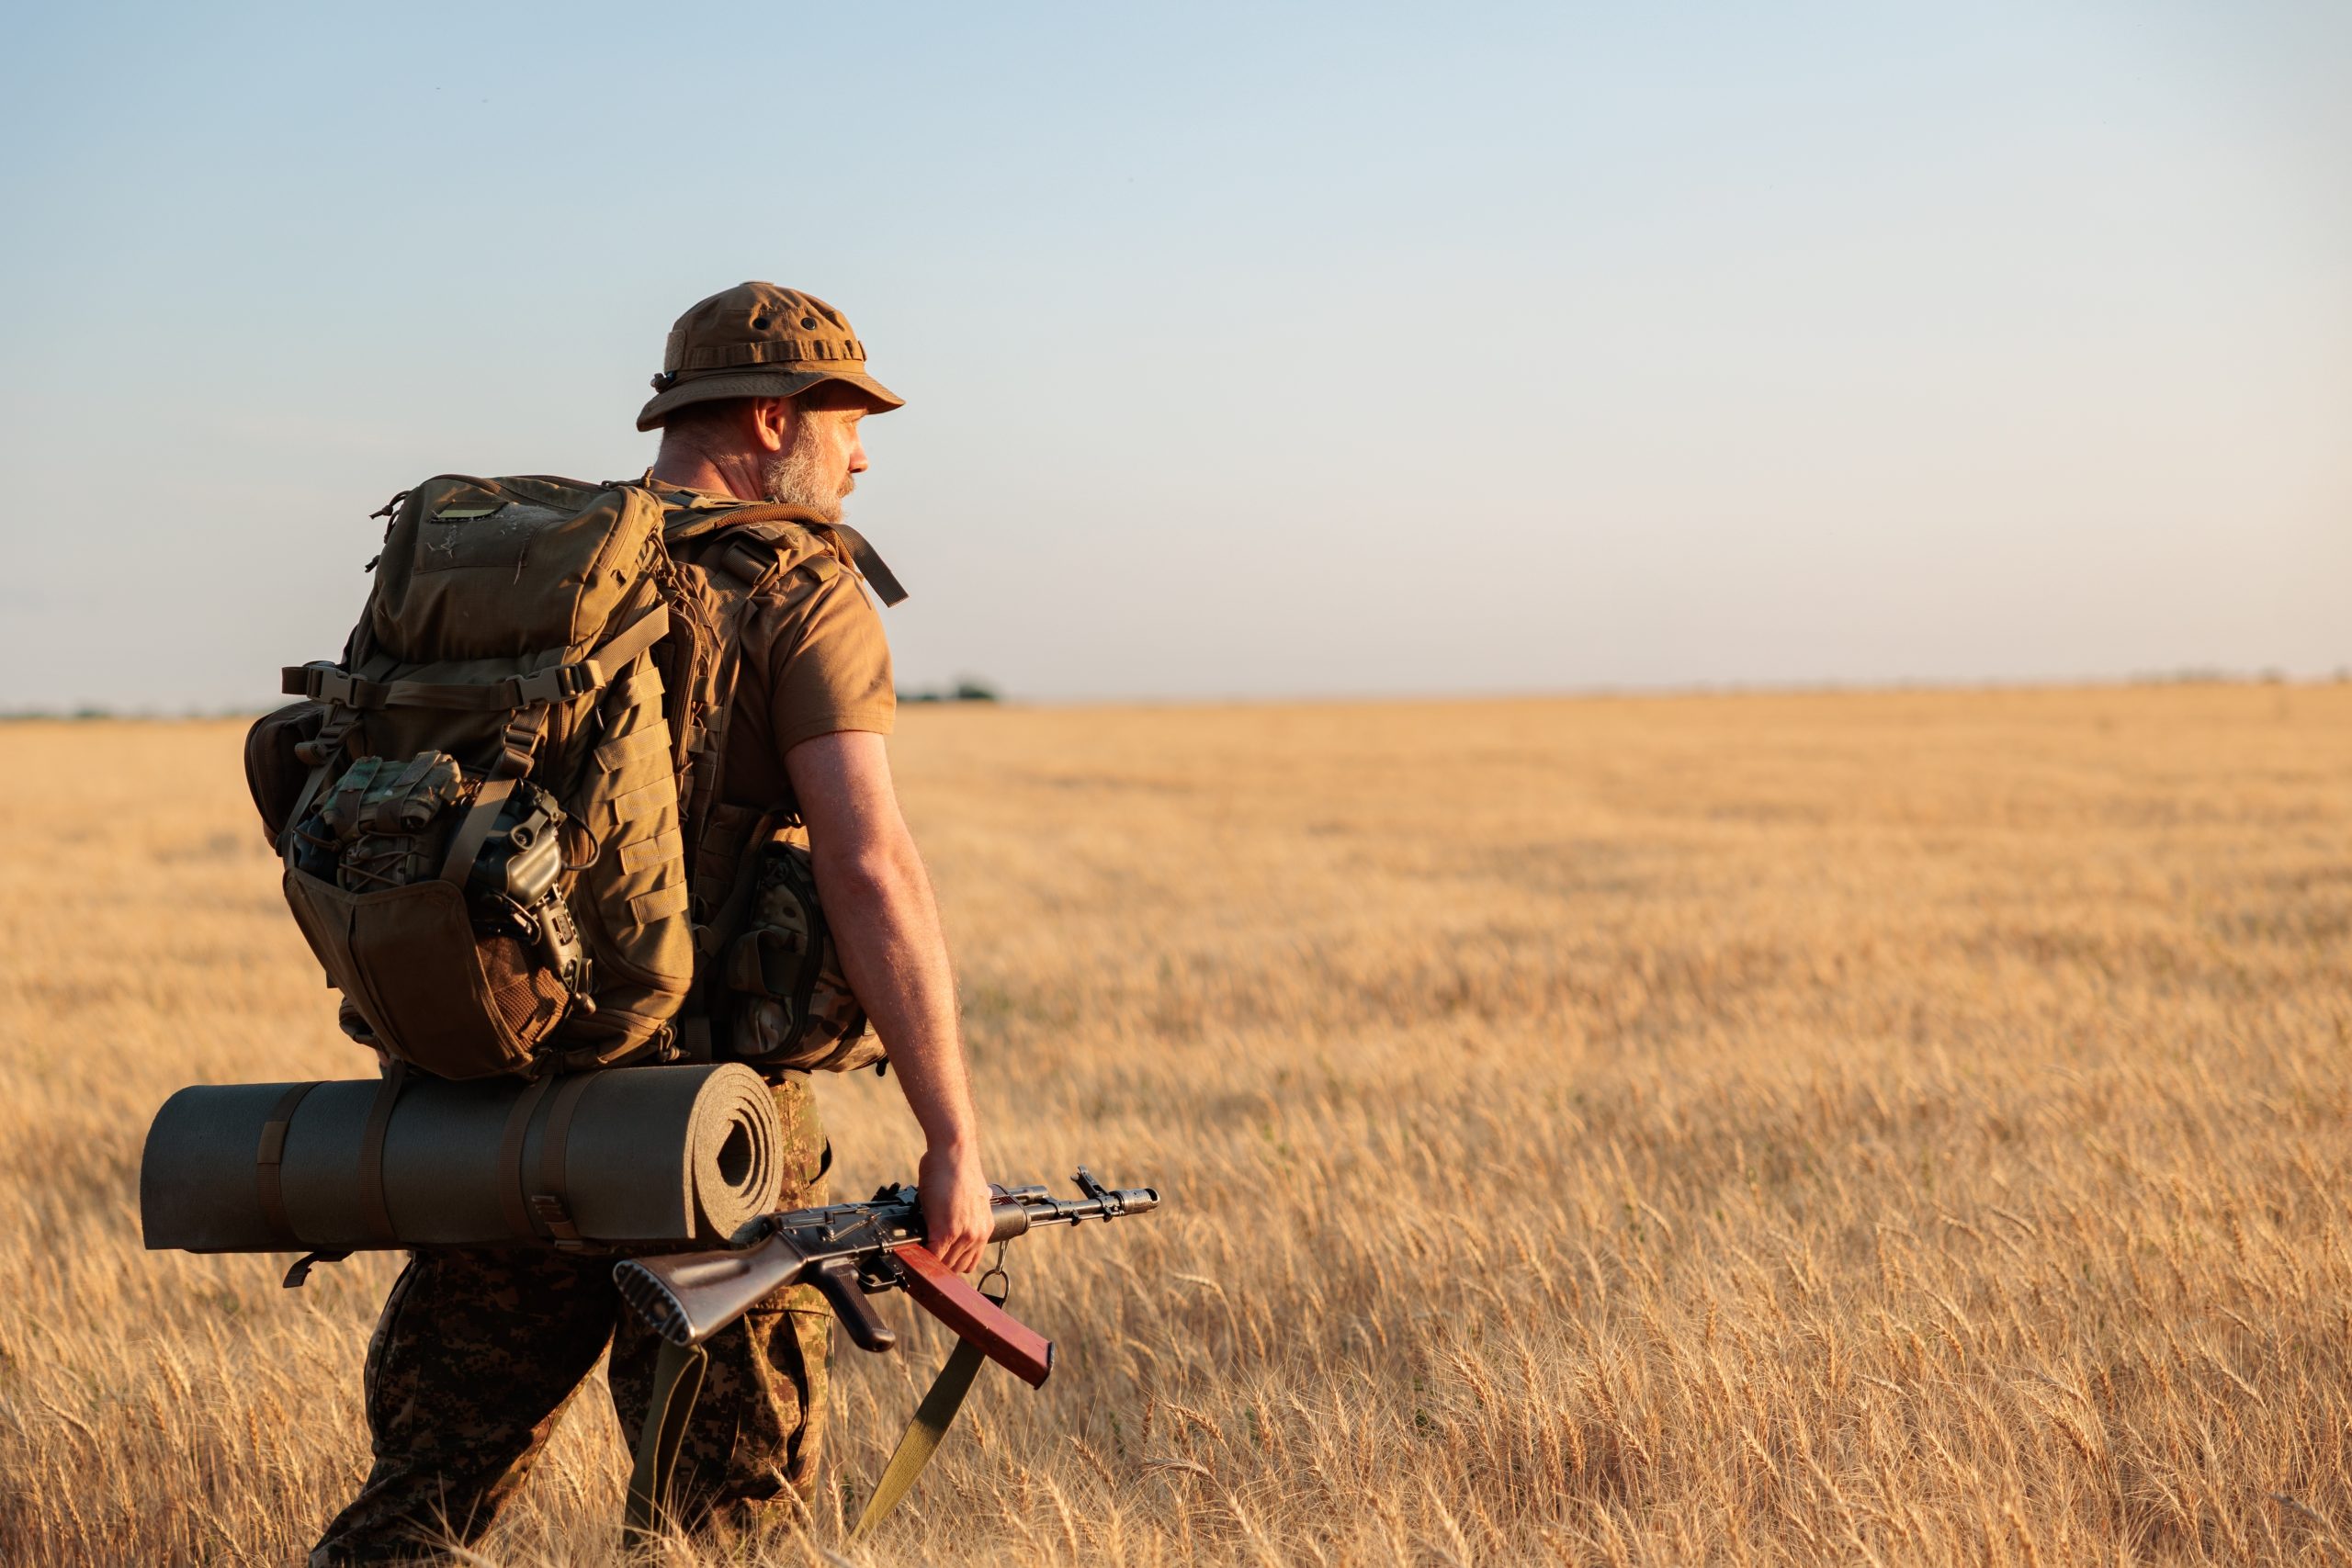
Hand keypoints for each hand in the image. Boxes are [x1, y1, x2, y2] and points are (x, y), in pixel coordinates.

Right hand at [917, 1142, 992, 1273]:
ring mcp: (963, 1235)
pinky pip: (932, 1257)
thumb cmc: (955, 1169)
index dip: (951, 1264)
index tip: (937, 1264)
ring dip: (929, 1264)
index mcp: (984, 1228)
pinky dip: (921, 1259)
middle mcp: (977, 1234)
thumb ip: (966, 1211)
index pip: (968, 1261)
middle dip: (938, 1266)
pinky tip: (912, 1256)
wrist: (954, 1153)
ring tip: (916, 1261)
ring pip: (944, 1265)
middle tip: (923, 1264)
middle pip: (956, 1266)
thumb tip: (959, 1211)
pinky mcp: (945, 1232)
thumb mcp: (968, 1196)